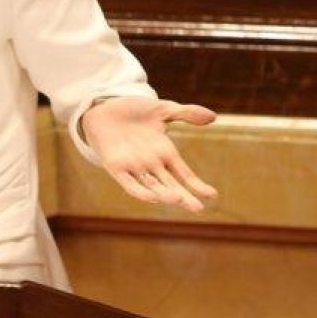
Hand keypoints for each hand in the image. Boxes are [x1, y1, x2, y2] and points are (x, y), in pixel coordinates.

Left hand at [81, 97, 217, 212]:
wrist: (103, 108)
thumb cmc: (134, 110)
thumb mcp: (162, 109)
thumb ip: (186, 113)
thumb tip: (213, 116)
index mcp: (165, 153)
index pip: (184, 174)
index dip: (197, 185)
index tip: (212, 195)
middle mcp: (152, 163)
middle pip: (171, 185)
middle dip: (184, 197)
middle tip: (197, 209)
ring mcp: (134, 166)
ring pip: (152, 185)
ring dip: (163, 194)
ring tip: (178, 199)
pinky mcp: (115, 166)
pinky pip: (129, 183)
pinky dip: (139, 191)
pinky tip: (152, 198)